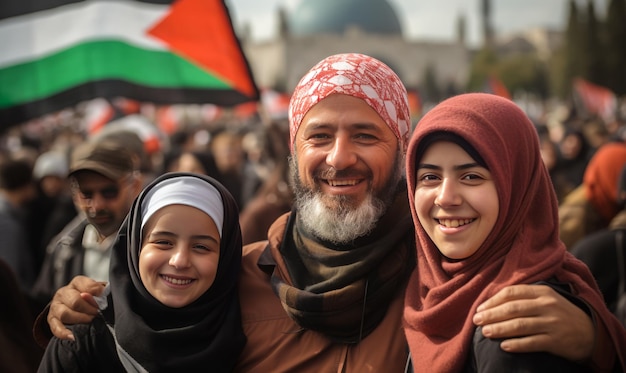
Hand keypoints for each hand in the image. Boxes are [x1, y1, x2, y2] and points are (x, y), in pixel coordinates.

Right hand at [47, 276, 105, 340]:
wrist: (75, 306)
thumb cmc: (91, 298)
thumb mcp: (97, 292)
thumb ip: (100, 292)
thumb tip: (101, 295)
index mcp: (77, 283)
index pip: (86, 285)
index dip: (97, 294)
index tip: (104, 301)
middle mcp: (64, 292)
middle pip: (75, 301)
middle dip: (89, 309)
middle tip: (97, 314)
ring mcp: (56, 306)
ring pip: (64, 314)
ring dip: (79, 319)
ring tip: (90, 322)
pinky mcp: (51, 319)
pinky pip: (55, 327)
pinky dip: (64, 333)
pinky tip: (74, 336)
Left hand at [473, 284, 593, 361]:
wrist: (591, 332)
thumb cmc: (560, 313)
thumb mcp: (546, 298)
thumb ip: (524, 297)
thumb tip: (493, 301)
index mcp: (542, 292)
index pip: (511, 293)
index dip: (493, 301)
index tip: (480, 308)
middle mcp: (547, 305)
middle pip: (513, 308)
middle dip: (491, 315)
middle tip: (476, 320)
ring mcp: (552, 323)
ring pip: (520, 325)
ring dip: (499, 329)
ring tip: (485, 332)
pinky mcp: (556, 341)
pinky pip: (532, 342)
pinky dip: (516, 344)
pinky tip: (504, 346)